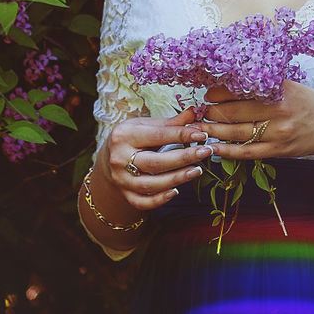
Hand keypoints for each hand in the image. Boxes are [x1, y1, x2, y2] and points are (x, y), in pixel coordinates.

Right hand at [98, 106, 214, 209]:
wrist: (108, 157)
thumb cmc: (132, 137)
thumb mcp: (146, 125)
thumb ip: (171, 122)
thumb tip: (195, 112)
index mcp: (124, 135)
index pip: (157, 136)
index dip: (181, 134)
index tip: (202, 134)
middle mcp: (119, 158)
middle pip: (155, 162)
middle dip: (183, 158)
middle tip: (205, 152)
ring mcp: (121, 179)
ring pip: (151, 184)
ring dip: (176, 179)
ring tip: (197, 170)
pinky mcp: (124, 194)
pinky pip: (142, 202)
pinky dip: (159, 199)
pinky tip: (175, 191)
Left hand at [200, 80, 313, 161]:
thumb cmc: (308, 103)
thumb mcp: (289, 87)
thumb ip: (263, 86)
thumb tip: (228, 83)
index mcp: (279, 91)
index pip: (241, 90)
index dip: (219, 92)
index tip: (208, 93)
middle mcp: (278, 111)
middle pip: (235, 111)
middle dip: (212, 111)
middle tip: (199, 110)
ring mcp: (278, 133)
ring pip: (237, 133)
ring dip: (214, 130)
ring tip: (200, 127)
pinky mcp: (278, 151)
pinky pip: (247, 152)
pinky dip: (227, 151)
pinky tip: (214, 148)